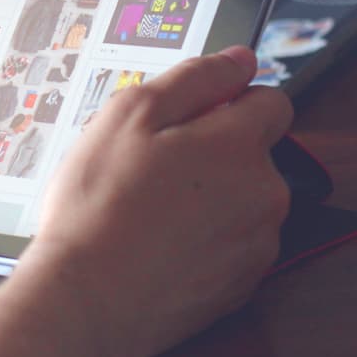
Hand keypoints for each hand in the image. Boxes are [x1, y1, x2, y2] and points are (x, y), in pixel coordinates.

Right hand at [0, 47, 292, 356]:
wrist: (88, 295)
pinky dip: (203, 237)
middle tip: (149, 164)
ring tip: (147, 206)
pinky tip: (157, 239)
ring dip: (207, 195)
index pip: (269, 99)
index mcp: (239, 144)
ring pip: (241, 199)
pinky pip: (230, 242)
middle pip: (252, 152)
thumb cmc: (99, 206)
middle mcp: (264, 192)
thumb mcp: (127, 116)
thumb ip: (192, 79)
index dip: (225, 100)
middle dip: (210, 151)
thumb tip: (237, 60)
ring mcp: (256, 241)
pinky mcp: (241, 281)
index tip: (187, 116)